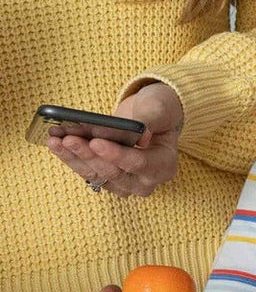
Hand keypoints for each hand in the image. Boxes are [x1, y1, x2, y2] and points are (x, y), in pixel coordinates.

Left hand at [47, 83, 182, 196]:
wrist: (149, 118)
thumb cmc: (158, 111)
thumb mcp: (159, 108)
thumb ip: (152, 119)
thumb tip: (142, 136)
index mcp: (164, 165)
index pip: (141, 163)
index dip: (118, 155)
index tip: (97, 142)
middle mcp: (146, 180)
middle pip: (115, 173)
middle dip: (89, 155)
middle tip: (69, 138)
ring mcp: (125, 184)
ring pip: (98, 176)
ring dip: (75, 158)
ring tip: (56, 140)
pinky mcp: (108, 180)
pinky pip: (87, 173)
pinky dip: (71, 159)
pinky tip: (56, 143)